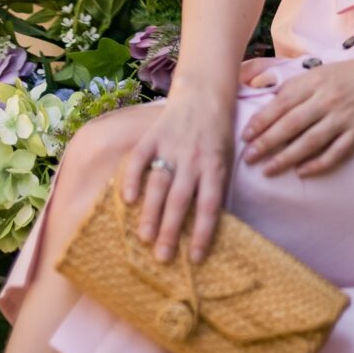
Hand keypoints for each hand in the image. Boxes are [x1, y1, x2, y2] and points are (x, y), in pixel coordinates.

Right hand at [120, 87, 236, 264]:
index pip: (209, 205)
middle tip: (161, 258)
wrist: (204, 94)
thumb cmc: (217, 135)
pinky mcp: (153, 135)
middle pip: (180, 199)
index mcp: (215, 166)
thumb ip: (214, 187)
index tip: (194, 258)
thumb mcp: (225, 159)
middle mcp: (193, 158)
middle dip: (170, 230)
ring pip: (159, 183)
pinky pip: (140, 158)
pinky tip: (127, 199)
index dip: (202, 232)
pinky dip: (132, 178)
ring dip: (150, 212)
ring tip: (143, 238)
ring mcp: (171, 146)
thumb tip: (206, 228)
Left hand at [241, 50, 353, 178]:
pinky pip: (335, 153)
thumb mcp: (324, 72)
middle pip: (290, 124)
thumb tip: (267, 97)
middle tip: (248, 157)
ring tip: (267, 170)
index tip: (245, 136)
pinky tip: (302, 173)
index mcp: (316, 81)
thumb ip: (298, 86)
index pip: (281, 103)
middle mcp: (328, 99)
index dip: (261, 121)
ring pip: (308, 142)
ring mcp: (344, 117)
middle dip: (266, 143)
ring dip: (285, 158)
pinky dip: (317, 165)